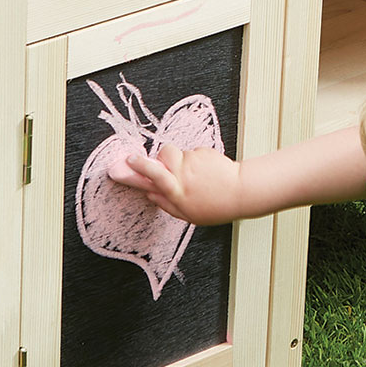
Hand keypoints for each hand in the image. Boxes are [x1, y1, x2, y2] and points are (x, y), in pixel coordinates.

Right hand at [107, 144, 242, 225]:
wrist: (241, 191)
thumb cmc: (215, 206)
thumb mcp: (187, 214)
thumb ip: (166, 204)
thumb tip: (150, 194)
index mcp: (177, 193)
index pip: (152, 177)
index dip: (137, 168)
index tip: (124, 163)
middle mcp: (183, 175)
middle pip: (161, 157)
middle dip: (153, 158)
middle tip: (150, 162)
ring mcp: (193, 161)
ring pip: (177, 154)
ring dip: (180, 161)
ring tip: (194, 175)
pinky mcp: (203, 152)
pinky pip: (192, 153)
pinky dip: (195, 160)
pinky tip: (206, 172)